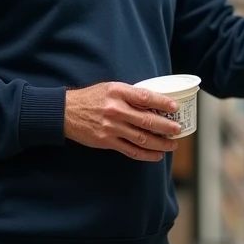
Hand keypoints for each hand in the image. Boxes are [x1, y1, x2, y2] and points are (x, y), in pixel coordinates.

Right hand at [64, 82, 181, 161]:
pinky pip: (130, 150)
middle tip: (178, 129)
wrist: (65, 112)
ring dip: (160, 143)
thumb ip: (129, 94)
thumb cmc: (91, 98)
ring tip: (172, 145)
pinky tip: (156, 155)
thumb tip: (154, 102)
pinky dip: (146, 154)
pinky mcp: (106, 141)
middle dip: (166, 126)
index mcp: (118, 92)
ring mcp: (111, 127)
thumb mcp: (110, 88)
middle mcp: (115, 109)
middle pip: (147, 120)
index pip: (145, 97)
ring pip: (142, 138)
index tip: (174, 107)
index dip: (162, 102)